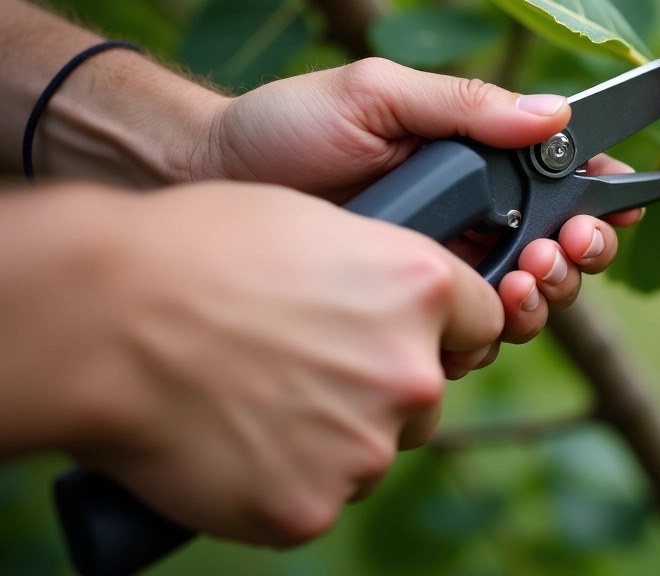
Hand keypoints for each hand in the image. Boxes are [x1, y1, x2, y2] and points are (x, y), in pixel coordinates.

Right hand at [70, 182, 503, 544]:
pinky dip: (283, 479)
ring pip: (372, 450)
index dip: (440, 326)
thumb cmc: (198, 249)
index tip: (405, 330)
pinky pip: (316, 497)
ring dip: (334, 436)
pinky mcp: (310, 507)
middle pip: (425, 392)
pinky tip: (234, 442)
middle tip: (306, 367)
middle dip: (381, 385)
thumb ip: (380, 274)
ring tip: (257, 400)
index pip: (482, 320)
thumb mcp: (318, 226)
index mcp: (423, 288)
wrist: (105, 318)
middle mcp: (412, 371)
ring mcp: (364, 447)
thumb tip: (395, 307)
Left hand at [195, 58, 640, 344]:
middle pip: (562, 250)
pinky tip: (480, 317)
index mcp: (478, 159)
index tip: (617, 209)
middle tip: (558, 251)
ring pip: (528, 300)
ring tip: (523, 280)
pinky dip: (491, 332)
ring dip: (546, 295)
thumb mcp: (379, 97)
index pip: (564, 180)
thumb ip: (468, 107)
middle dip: (578, 255)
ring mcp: (442, 269)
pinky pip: (471, 336)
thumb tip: (558, 114)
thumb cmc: (287, 126)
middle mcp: (473, 216)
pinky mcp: (409, 313)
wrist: (207, 184)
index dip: (605, 197)